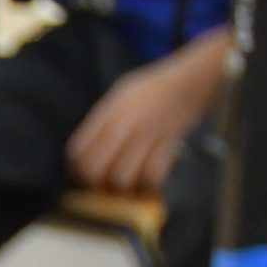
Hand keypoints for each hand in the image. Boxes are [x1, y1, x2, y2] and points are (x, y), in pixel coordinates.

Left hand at [67, 31, 226, 194]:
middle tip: (102, 185)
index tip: (83, 174)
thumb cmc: (152, 89)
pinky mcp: (169, 144)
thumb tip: (85, 151)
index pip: (78, 150)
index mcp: (109, 113)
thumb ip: (102, 121)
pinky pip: (152, 175)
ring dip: (121, 187)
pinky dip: (148, 183)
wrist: (191, 79)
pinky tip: (148, 178)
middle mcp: (125, 125)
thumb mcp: (119, 96)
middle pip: (95, 170)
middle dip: (94, 184)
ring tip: (126, 184)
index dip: (76, 168)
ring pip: (122, 178)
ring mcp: (147, 136)